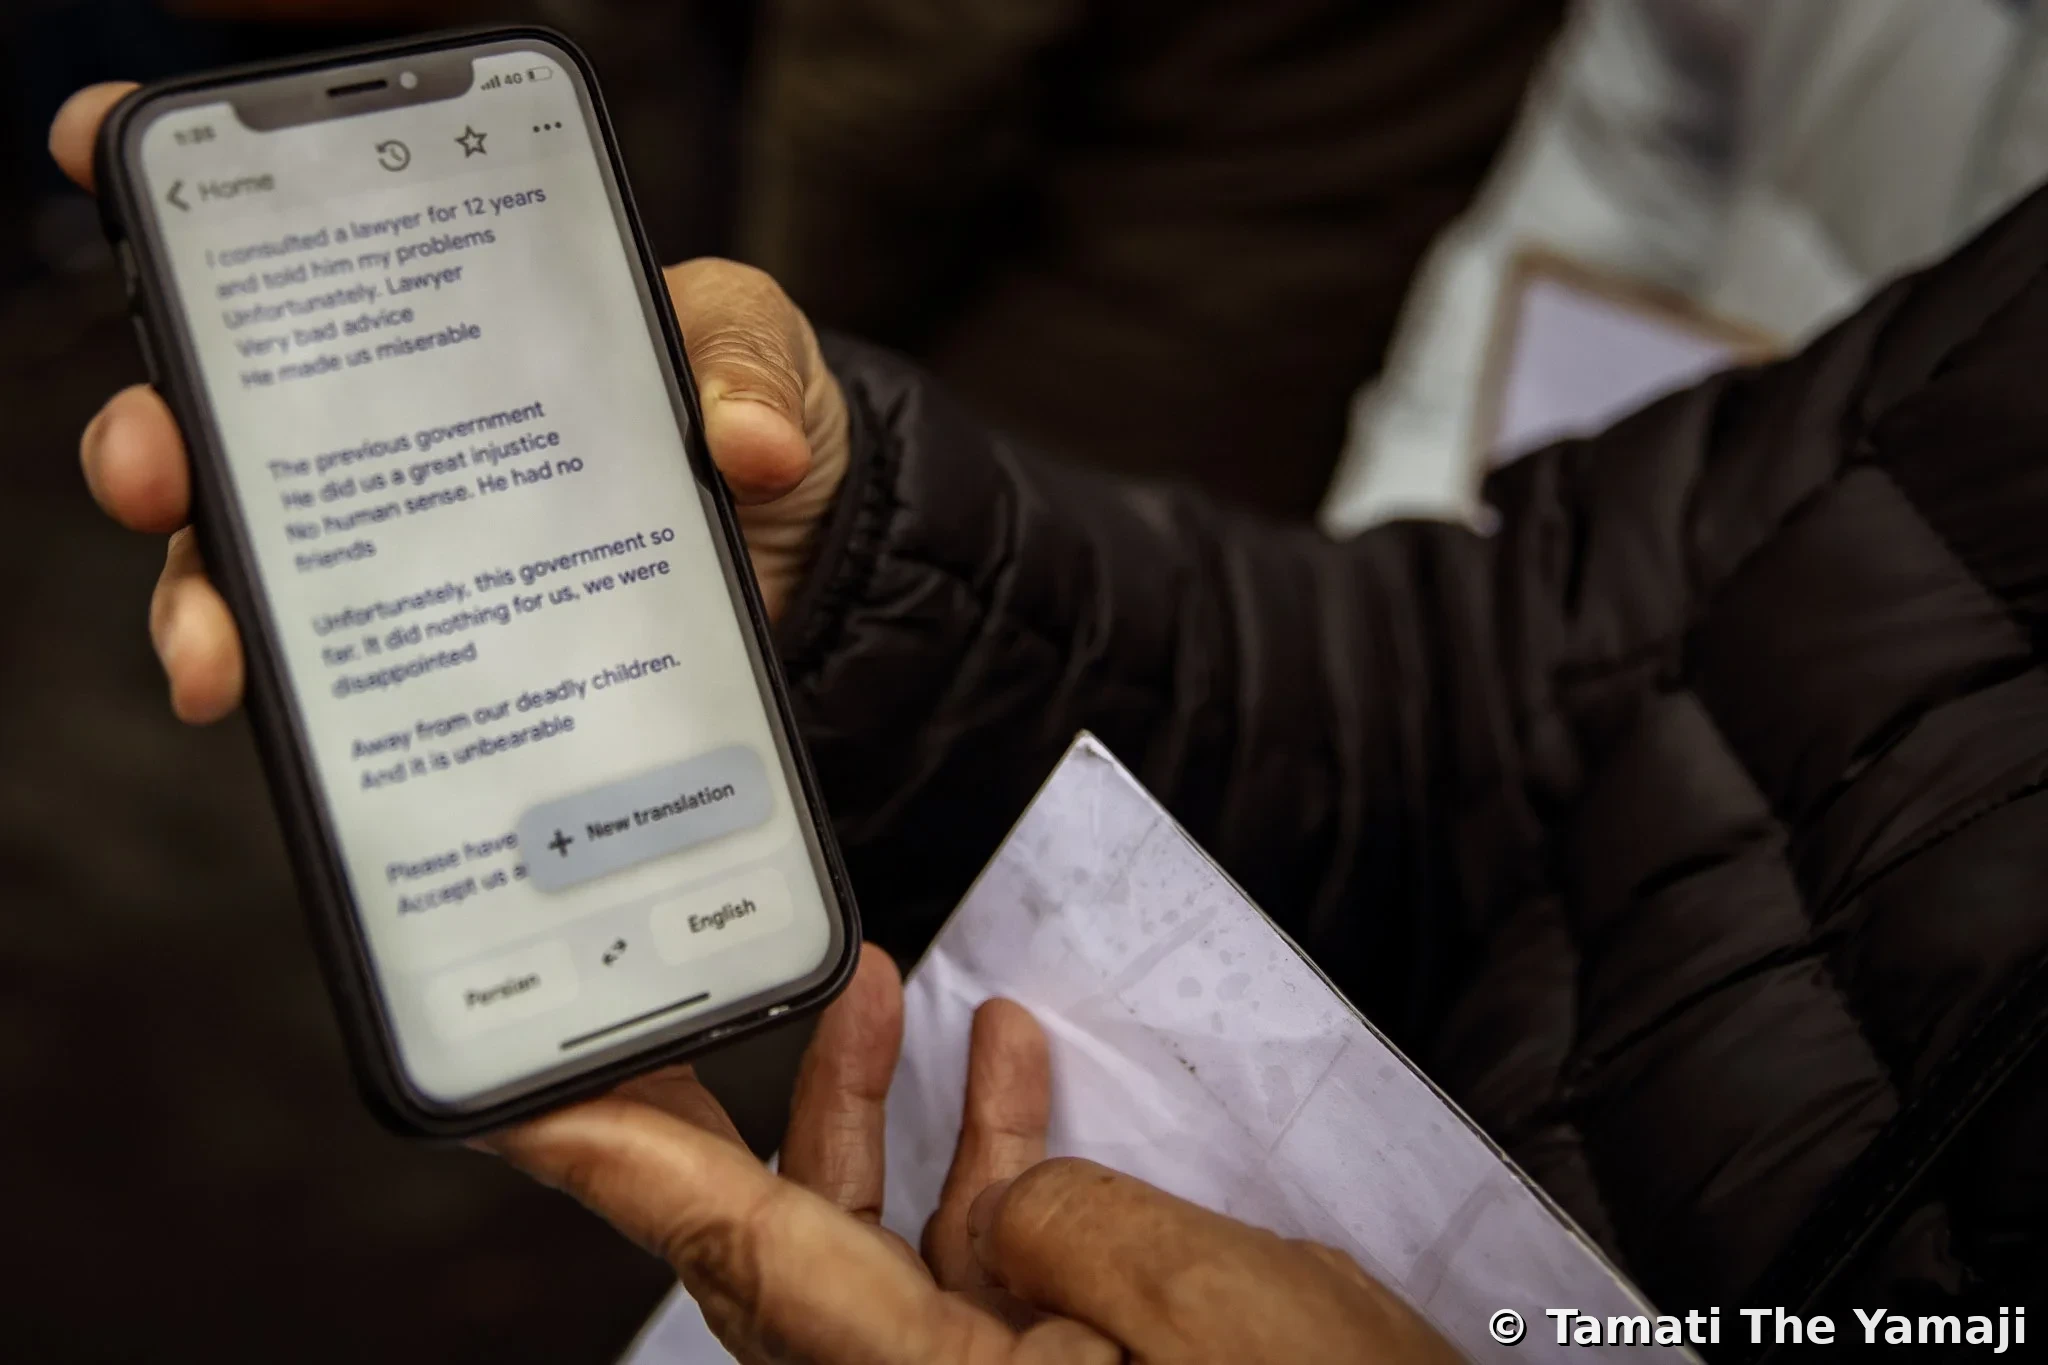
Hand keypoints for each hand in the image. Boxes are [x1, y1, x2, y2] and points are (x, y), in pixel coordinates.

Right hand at [50, 83, 849, 724]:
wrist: (802, 544)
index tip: (98, 148)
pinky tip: (325, 737)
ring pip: (254, 569)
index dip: (181, 205)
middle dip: (157, 442)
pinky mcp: (449, 646)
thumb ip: (742, 366)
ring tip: (218, 657)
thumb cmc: (748, 410)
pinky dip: (326, 710)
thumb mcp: (751, 350)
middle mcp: (393, 431)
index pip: (287, 259)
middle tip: (156, 471)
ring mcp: (409, 547)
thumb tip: (747, 445)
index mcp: (442, 322)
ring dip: (206, 606)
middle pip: (224, 428)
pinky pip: (357, 681)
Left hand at [489, 944, 1459, 1364]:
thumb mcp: (1195, 1294)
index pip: (734, 1256)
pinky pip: (977, 1275)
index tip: (509, 1098)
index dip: (615, 1167)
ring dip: (881, 1115)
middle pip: (785, 1249)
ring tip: (886, 990)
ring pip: (883, 1252)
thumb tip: (984, 1187)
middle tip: (691, 997)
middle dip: (755, 1104)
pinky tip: (1015, 1074)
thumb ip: (1044, 1215)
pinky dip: (987, 1171)